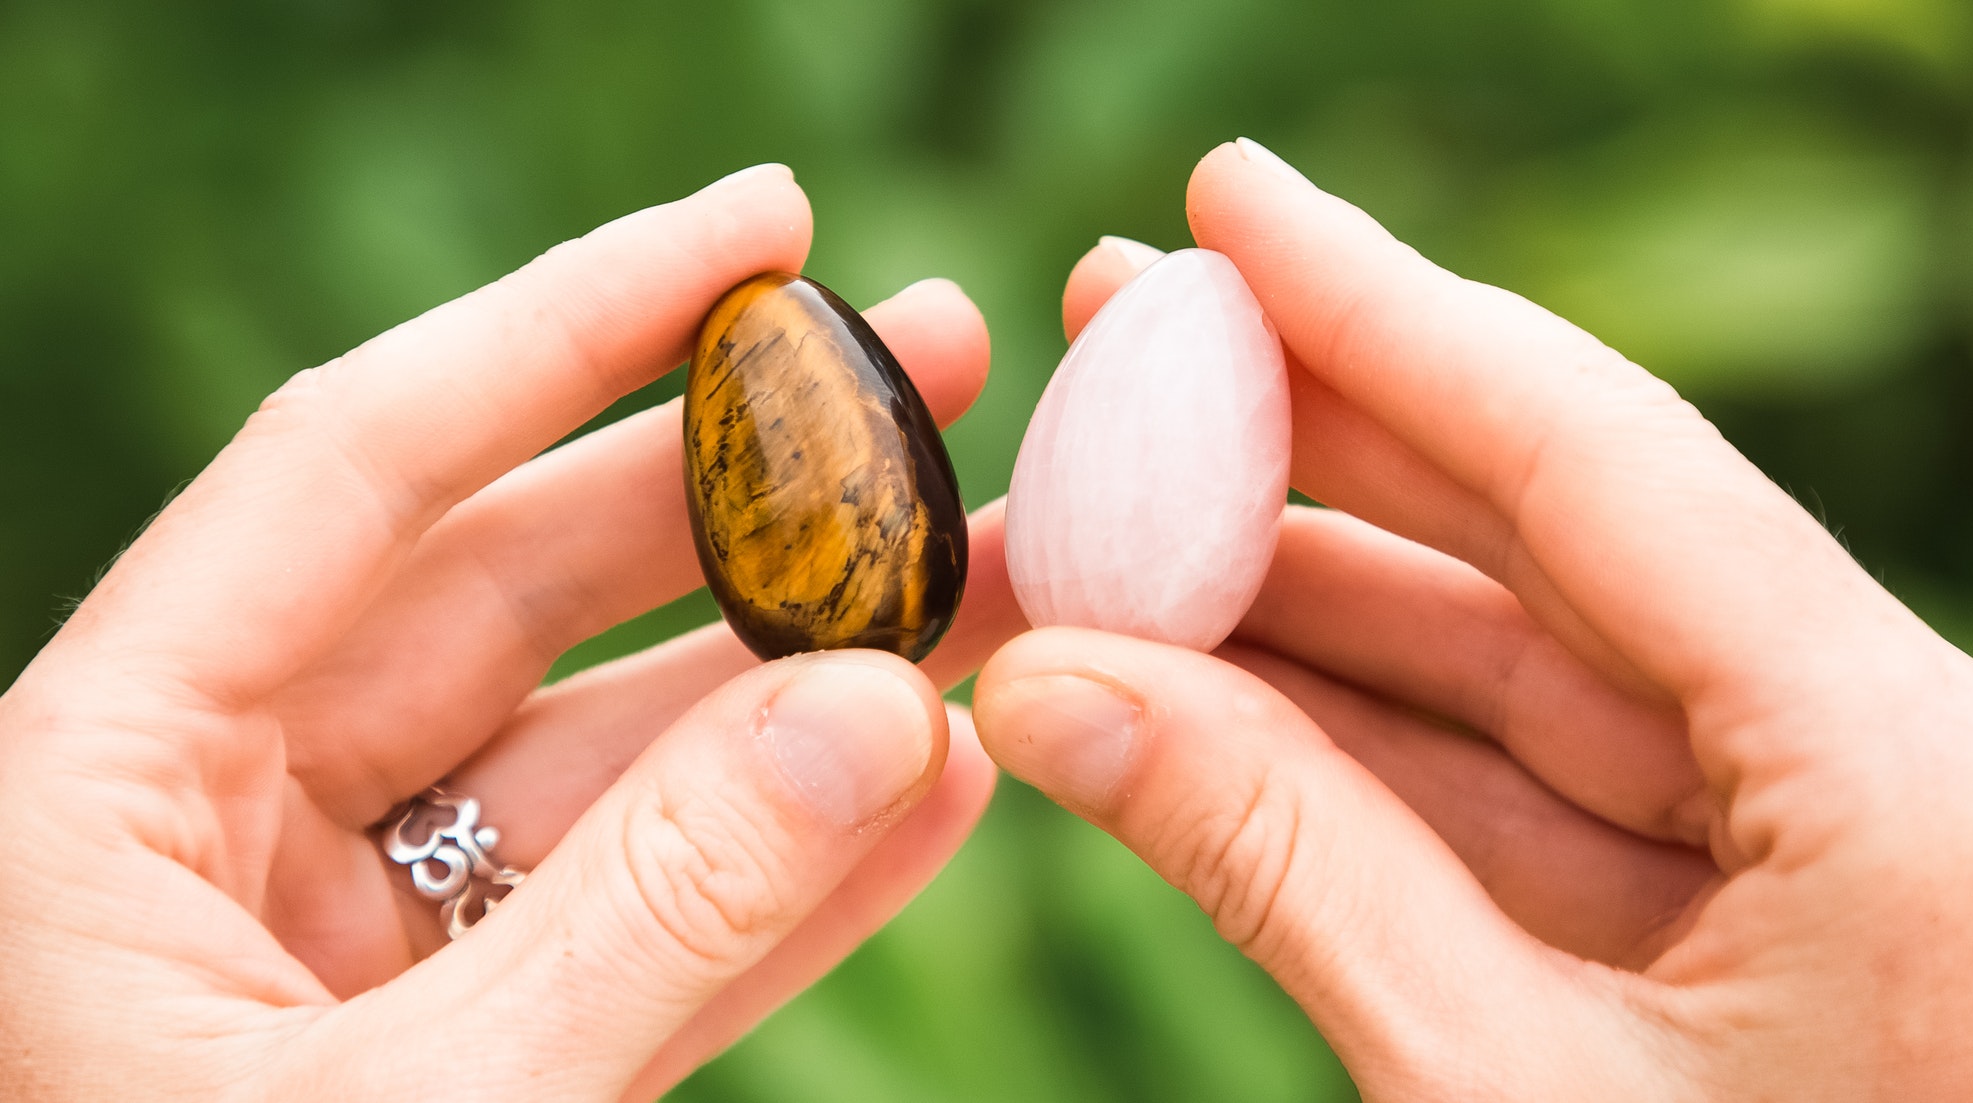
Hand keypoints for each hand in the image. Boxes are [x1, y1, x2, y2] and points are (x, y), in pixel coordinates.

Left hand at [0, 165, 1025, 1100]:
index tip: (766, 225)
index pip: (370, 465)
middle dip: (743, 482)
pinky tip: (943, 775)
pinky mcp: (446, 1045)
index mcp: (97, 785)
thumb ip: (653, 925)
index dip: (577, 324)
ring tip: (1000, 573)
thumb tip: (889, 709)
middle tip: (941, 370)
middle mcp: (216, 825)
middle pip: (515, 582)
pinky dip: (788, 856)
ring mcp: (344, 939)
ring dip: (807, 671)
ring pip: (607, 752)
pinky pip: (635, 913)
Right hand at [974, 140, 1972, 1097]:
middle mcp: (1869, 754)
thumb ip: (1285, 866)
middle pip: (1546, 532)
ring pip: (1512, 658)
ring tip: (1102, 515)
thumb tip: (1050, 685)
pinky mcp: (1728, 912)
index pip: (1598, 459)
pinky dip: (1348, 728)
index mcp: (1905, 764)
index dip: (1389, 310)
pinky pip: (1514, 778)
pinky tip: (1192, 668)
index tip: (1223, 203)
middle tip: (1110, 338)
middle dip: (1308, 434)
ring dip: (1295, 593)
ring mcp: (1794, 833)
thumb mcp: (1514, 1099)